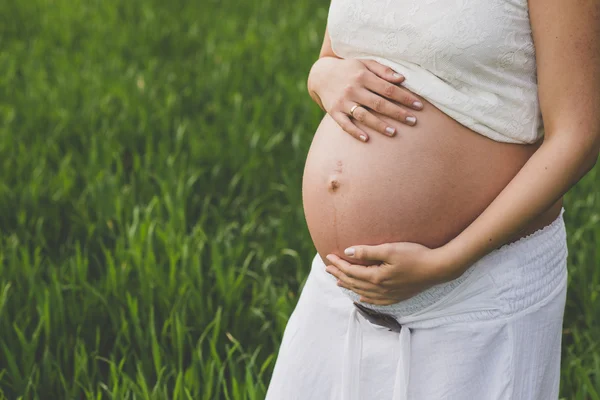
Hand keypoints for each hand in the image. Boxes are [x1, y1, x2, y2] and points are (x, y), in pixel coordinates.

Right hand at [307, 57, 423, 141]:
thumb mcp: (365, 63)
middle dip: (397, 113)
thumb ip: (383, 70)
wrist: (321, 75)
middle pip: (379, 103)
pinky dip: (355, 131)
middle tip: (413, 121)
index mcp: (363, 76)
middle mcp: (353, 89)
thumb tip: (402, 79)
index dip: (404, 97)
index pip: (388, 89)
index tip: (418, 106)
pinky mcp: (334, 111)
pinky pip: (344, 124)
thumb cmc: (349, 69)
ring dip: (379, 124)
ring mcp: (343, 101)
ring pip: (364, 115)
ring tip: (394, 132)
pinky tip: (366, 139)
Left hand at [324, 242, 460, 304]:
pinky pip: (376, 301)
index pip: (351, 271)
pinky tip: (361, 297)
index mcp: (376, 277)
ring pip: (362, 291)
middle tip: (327, 268)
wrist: (438, 268)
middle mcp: (380, 289)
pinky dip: (365, 298)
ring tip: (338, 281)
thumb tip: (347, 252)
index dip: (338, 263)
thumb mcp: (389, 249)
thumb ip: (367, 252)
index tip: (328, 256)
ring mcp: (389, 295)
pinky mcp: (397, 297)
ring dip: (349, 285)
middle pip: (354, 282)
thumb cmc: (415, 255)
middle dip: (339, 274)